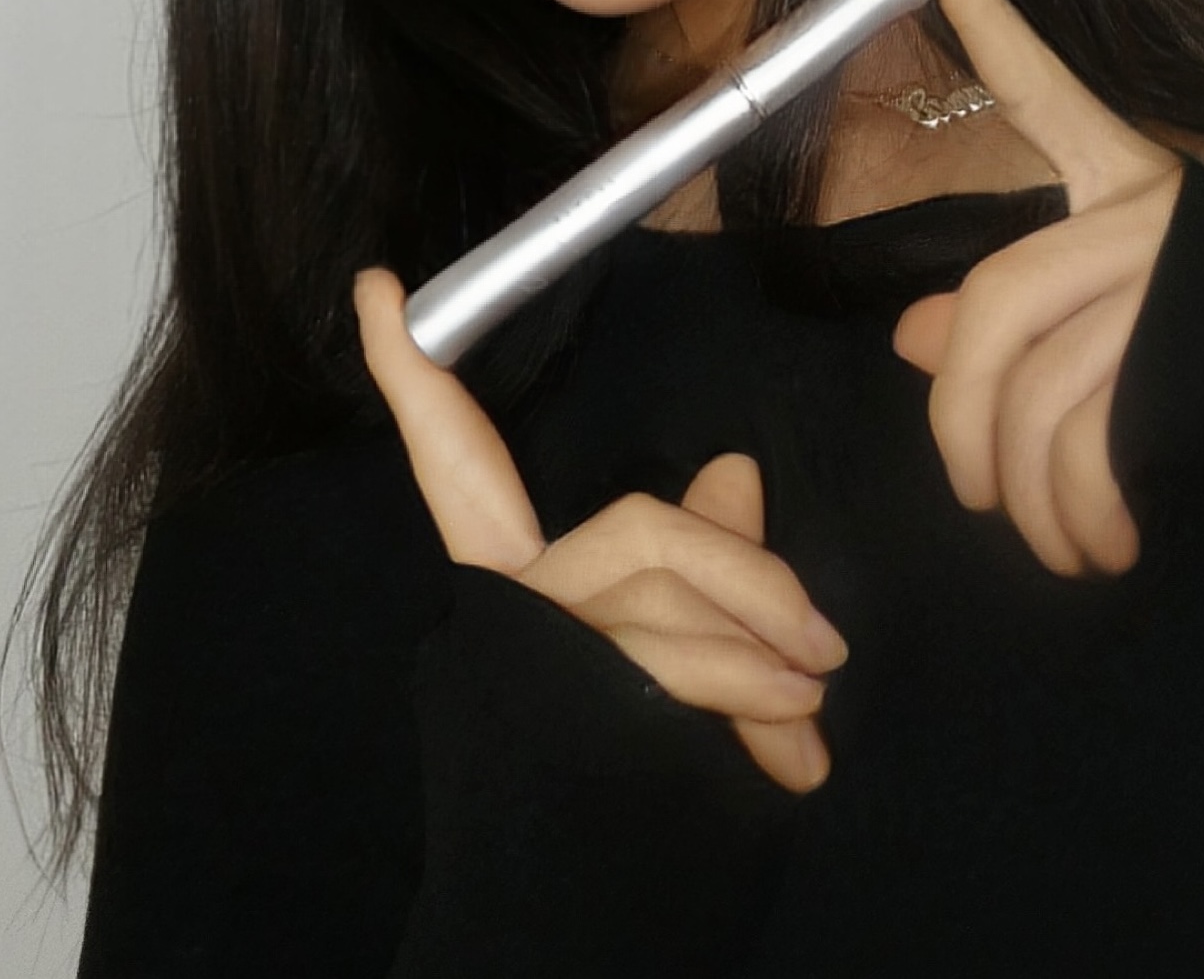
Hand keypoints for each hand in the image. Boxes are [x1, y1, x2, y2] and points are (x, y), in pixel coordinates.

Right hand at [354, 268, 844, 791]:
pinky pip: (670, 687)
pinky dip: (748, 710)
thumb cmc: (625, 779)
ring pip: (662, 615)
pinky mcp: (565, 732)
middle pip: (633, 535)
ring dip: (761, 656)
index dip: (416, 386)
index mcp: (514, 585)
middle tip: (825, 642)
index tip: (377, 288)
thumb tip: (738, 472)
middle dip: (741, 575)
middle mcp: (510, 620)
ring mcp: (533, 676)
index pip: (456, 468)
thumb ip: (690, 557)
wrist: (568, 939)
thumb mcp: (658, 646)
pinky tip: (799, 761)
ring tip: (819, 696)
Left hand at [891, 0, 1183, 577]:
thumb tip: (916, 335)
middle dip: (962, 425)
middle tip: (978, 499)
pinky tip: (1115, 544)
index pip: (1047, 92)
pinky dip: (1081, 517)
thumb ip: (1019, 323)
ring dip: (1033, 504)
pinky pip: (1092, 441)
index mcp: (1137, 186)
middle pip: (994, 305)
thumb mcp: (1126, 335)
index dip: (989, 18)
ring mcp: (1179, 275)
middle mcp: (1157, 213)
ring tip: (1071, 548)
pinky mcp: (1201, 346)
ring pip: (1038, 394)